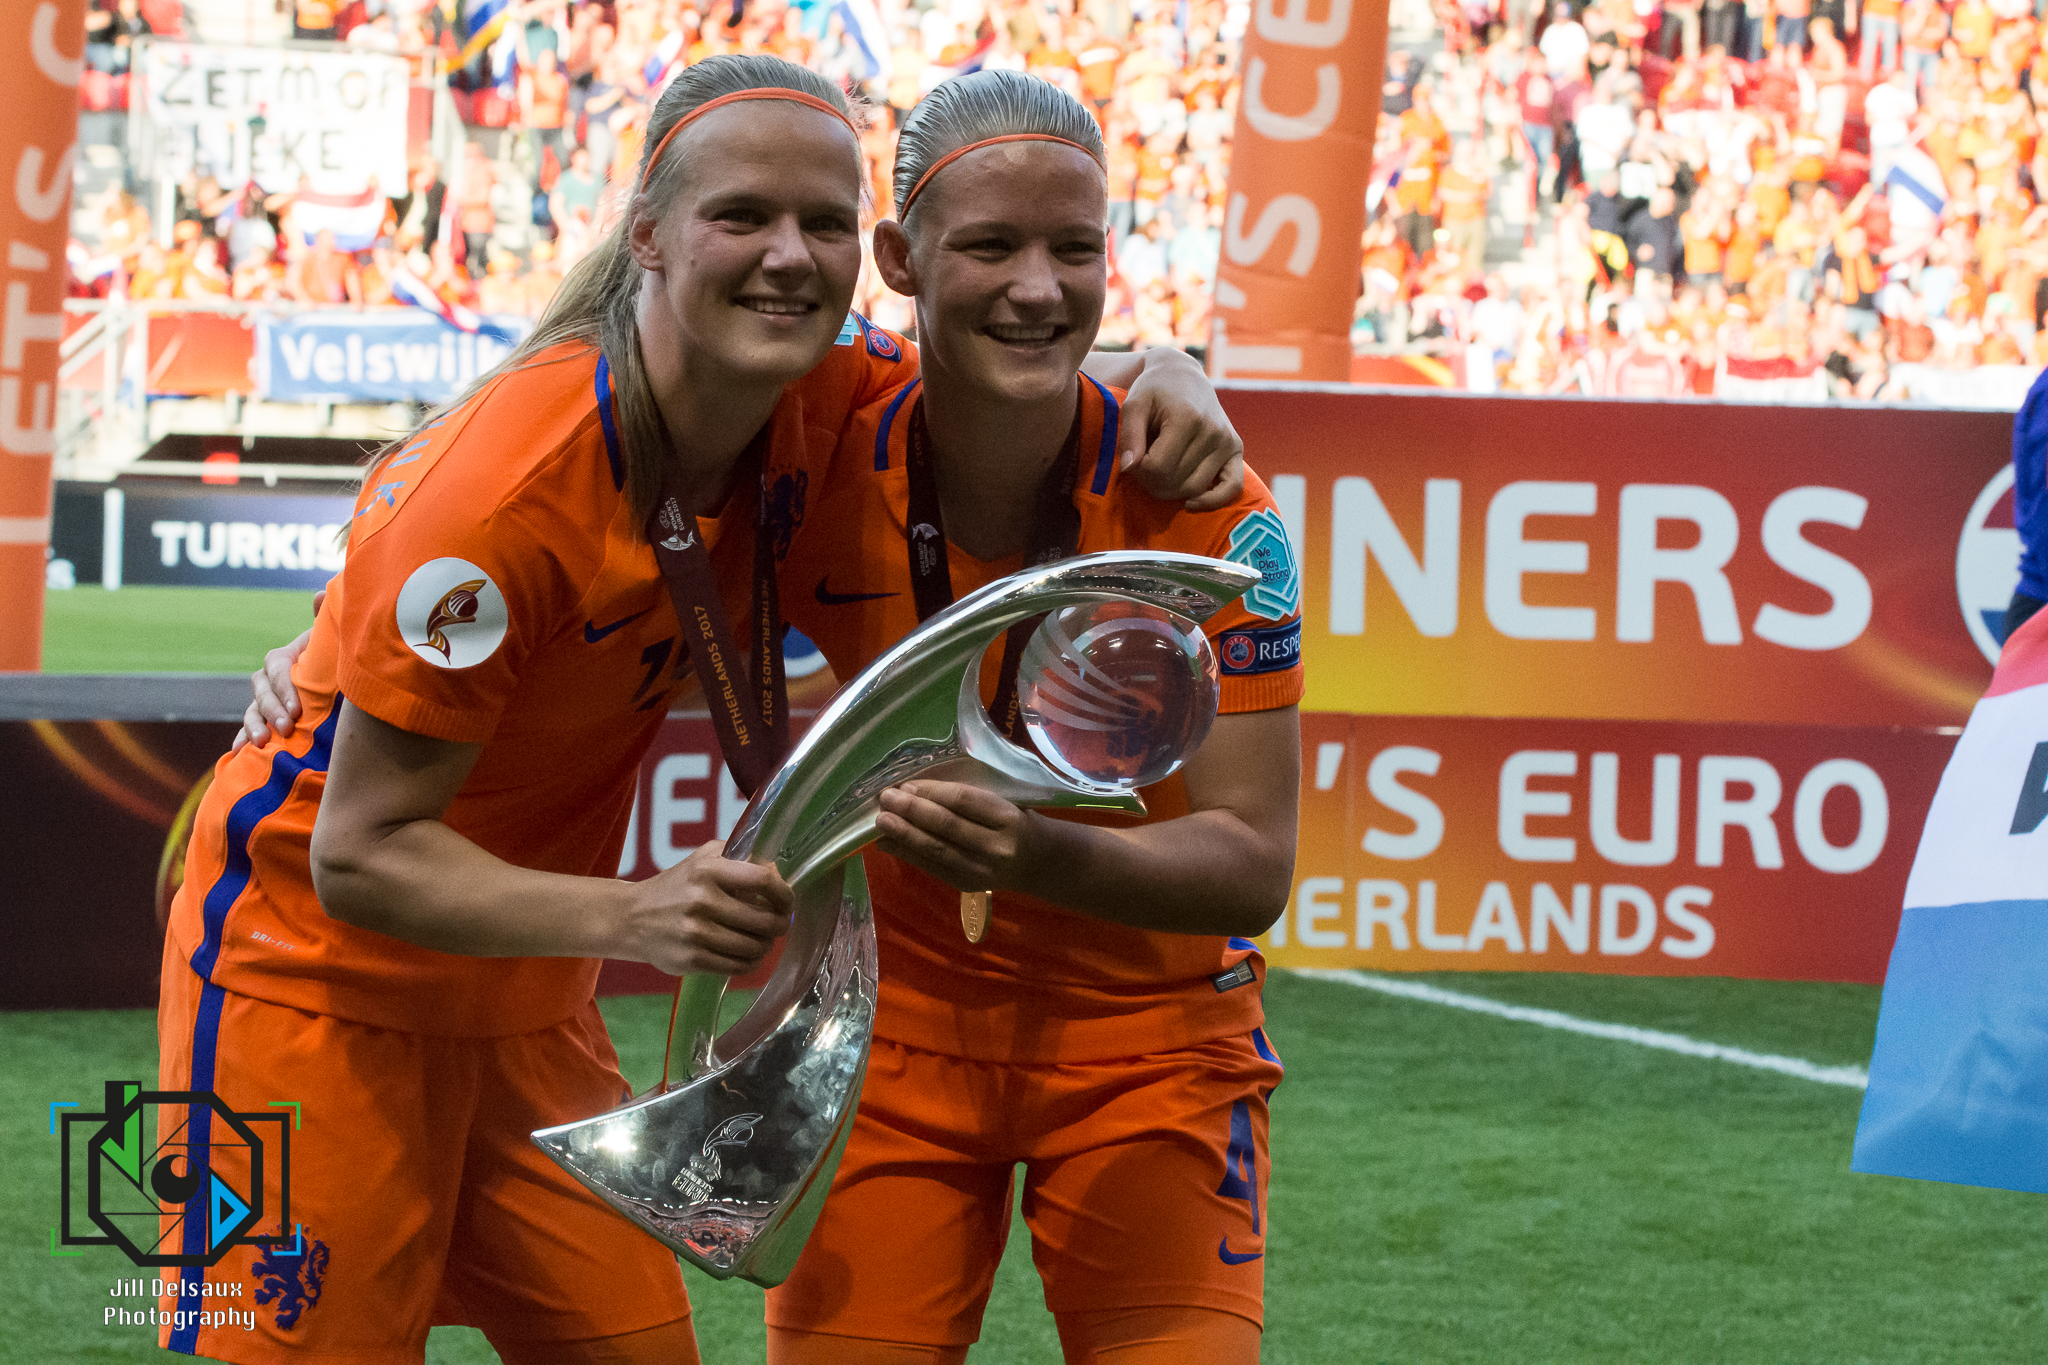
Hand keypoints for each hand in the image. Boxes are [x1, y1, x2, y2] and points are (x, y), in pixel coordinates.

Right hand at [231, 586, 324, 752]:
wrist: (340, 683)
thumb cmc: (337, 660)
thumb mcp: (333, 642)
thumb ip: (325, 620)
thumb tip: (319, 594)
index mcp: (286, 657)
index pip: (277, 668)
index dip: (284, 688)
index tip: (298, 709)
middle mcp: (272, 677)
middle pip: (262, 691)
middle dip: (272, 711)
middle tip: (286, 729)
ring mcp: (267, 698)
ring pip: (253, 709)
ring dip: (253, 725)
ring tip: (263, 742)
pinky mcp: (267, 718)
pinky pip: (250, 727)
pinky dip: (243, 738)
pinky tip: (239, 753)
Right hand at [618, 841, 792, 976]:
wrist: (631, 918)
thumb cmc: (677, 886)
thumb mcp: (703, 859)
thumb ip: (740, 858)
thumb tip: (777, 872)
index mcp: (708, 869)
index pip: (762, 880)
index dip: (783, 893)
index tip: (787, 901)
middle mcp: (702, 900)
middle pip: (764, 920)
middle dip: (779, 924)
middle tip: (779, 924)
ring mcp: (695, 932)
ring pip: (754, 947)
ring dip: (765, 945)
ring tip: (761, 940)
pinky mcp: (691, 959)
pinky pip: (738, 967)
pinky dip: (751, 963)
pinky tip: (748, 955)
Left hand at [873, 780, 1048, 893]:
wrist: (1036, 861)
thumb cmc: (1013, 821)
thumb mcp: (1002, 801)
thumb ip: (968, 797)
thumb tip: (913, 789)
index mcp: (1008, 817)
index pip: (963, 801)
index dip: (931, 792)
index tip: (906, 784)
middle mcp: (996, 846)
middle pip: (947, 825)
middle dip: (912, 811)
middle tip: (886, 798)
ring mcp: (981, 870)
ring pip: (936, 849)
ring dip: (904, 834)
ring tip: (881, 820)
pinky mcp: (967, 884)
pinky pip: (932, 867)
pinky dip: (906, 854)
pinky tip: (887, 843)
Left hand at [1119, 348, 1246, 512]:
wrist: (1183, 376)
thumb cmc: (1154, 390)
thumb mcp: (1134, 404)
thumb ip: (1129, 435)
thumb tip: (1129, 469)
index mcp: (1187, 418)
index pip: (1158, 468)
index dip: (1139, 470)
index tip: (1134, 457)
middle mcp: (1212, 431)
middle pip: (1175, 481)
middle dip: (1152, 480)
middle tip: (1144, 463)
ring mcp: (1227, 441)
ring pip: (1195, 488)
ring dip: (1172, 489)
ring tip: (1161, 469)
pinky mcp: (1236, 449)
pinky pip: (1232, 487)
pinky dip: (1212, 501)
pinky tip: (1191, 503)